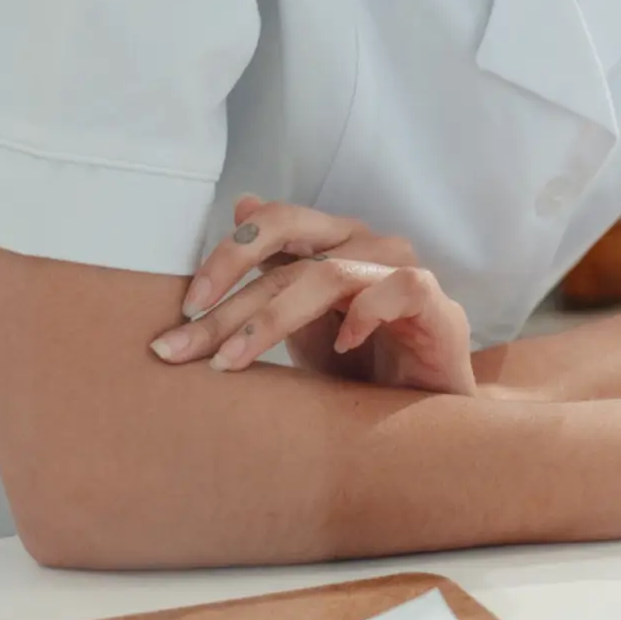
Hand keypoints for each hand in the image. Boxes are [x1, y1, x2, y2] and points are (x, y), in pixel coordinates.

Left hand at [149, 195, 474, 395]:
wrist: (422, 414)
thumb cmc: (360, 365)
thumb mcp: (301, 322)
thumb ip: (271, 273)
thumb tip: (239, 205)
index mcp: (328, 242)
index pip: (272, 224)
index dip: (225, 257)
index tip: (184, 309)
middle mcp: (364, 244)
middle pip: (289, 244)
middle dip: (228, 298)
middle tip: (184, 343)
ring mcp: (400, 269)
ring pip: (329, 274)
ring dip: (271, 319)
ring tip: (233, 361)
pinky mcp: (436, 302)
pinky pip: (402, 286)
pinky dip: (368, 312)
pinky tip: (343, 345)